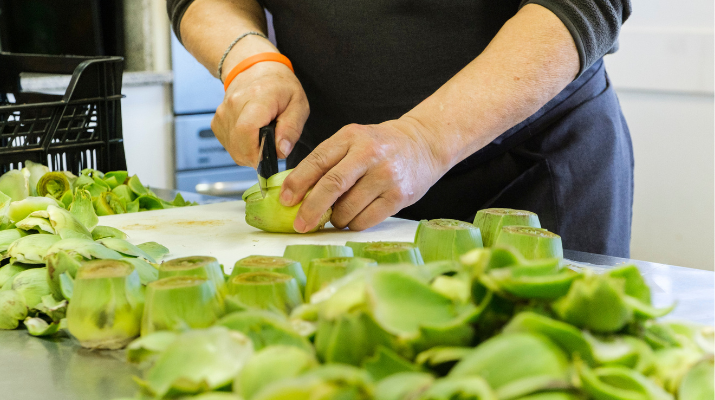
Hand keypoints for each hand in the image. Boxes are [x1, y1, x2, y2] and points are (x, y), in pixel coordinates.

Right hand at [211, 60, 308, 166]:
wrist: (256, 69)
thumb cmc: (280, 86)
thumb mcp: (298, 104)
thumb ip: (291, 129)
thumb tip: (281, 151)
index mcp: (257, 98)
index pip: (246, 131)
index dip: (257, 152)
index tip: (271, 155)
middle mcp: (234, 105)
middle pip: (238, 146)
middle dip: (257, 156)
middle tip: (271, 146)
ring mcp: (222, 113)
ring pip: (233, 149)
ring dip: (250, 152)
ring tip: (263, 137)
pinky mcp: (217, 122)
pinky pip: (228, 145)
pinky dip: (241, 147)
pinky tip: (252, 136)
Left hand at [279, 118, 448, 231]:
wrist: (423, 144)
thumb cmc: (380, 146)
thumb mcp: (353, 140)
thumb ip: (328, 160)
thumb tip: (297, 192)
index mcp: (351, 137)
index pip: (318, 161)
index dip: (297, 183)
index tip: (286, 201)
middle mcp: (369, 154)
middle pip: (332, 186)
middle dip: (311, 209)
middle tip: (301, 224)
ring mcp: (386, 176)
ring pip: (348, 209)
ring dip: (336, 218)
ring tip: (338, 214)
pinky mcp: (398, 196)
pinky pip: (365, 220)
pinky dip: (353, 224)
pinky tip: (354, 218)